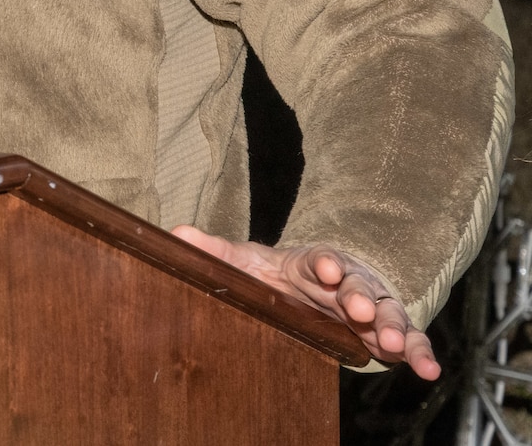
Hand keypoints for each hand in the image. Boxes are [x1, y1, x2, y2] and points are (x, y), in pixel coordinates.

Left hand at [171, 226, 438, 378]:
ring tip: (393, 342)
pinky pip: (410, 341)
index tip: (330, 267)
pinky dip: (421, 353)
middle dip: (361, 296)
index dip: (326, 262)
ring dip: (392, 326)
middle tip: (360, 307)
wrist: (324, 280)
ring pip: (388, 314)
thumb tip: (175, 235)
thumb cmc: (284, 274)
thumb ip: (218, 253)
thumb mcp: (250, 263)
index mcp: (315, 263)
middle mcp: (350, 283)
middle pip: (360, 286)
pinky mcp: (389, 332)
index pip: (322, 259)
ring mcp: (373, 307)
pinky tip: (429, 369)